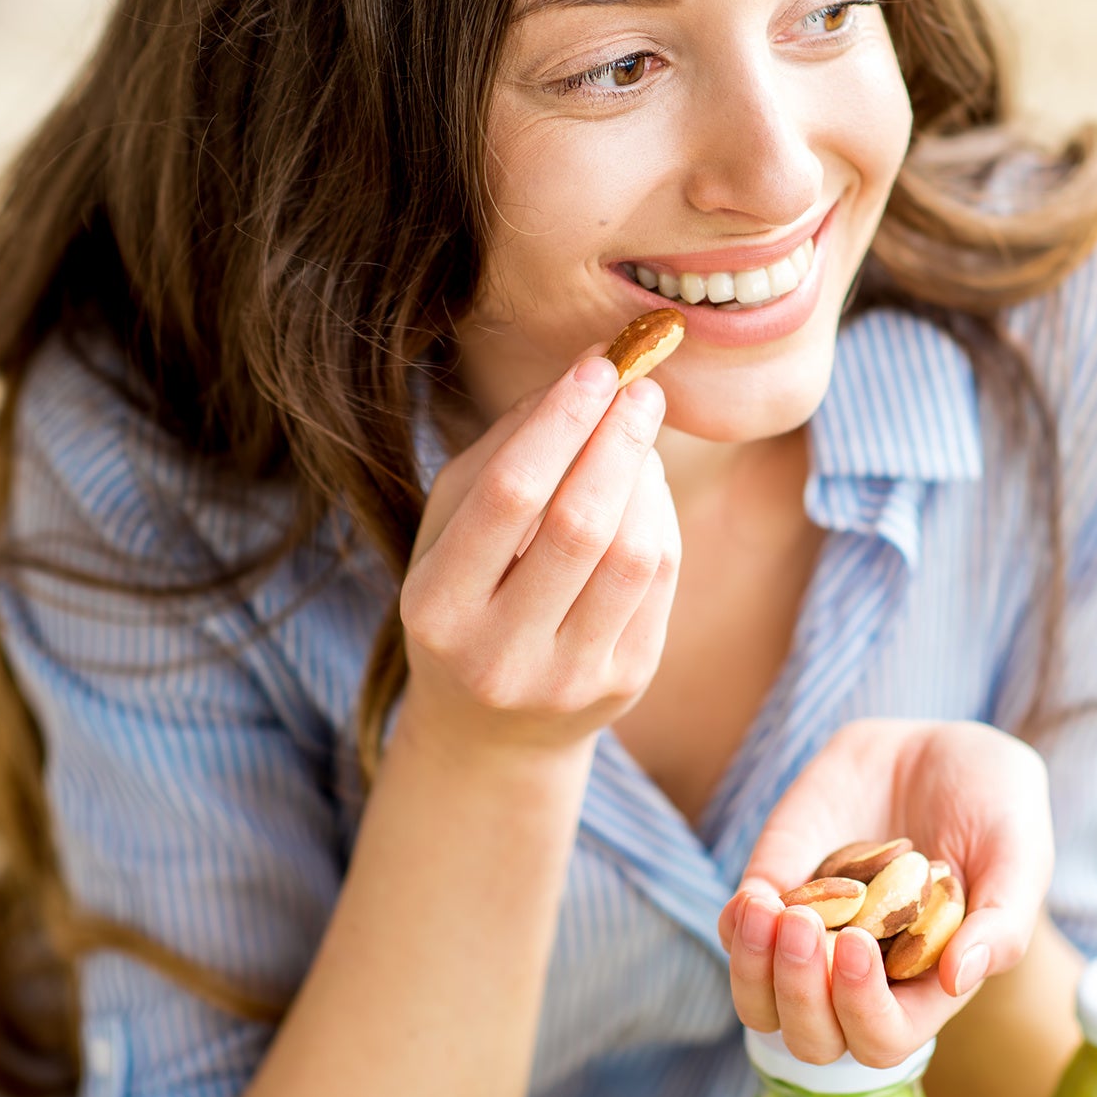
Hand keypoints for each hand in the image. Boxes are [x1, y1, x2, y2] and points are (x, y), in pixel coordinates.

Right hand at [396, 347, 679, 755]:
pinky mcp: (625, 683)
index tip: (598, 366)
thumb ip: (502, 450)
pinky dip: (659, 517)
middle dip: (617, 442)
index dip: (560, 423)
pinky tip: (645, 488)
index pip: (508, 496)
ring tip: (637, 437)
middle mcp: (498, 654)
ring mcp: (567, 678)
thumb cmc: (466, 598)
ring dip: (646, 478)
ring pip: (633, 554)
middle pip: (580, 525)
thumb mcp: (450, 529)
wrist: (491, 730)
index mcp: (436, 607)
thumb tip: (583, 374)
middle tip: (643, 386)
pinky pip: (660, 581)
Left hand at [718, 719, 1052, 1067]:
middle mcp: (863, 976)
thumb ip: (1004, 921)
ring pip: (760, 1002)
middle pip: (813, 1038)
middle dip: (800, 995)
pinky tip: (755, 898)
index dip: (864, 1011)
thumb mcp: (1019, 852)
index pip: (883, 1040)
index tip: (860, 945)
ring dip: (754, 971)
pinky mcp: (778, 890)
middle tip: (807, 929)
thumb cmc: (995, 805)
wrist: (939, 745)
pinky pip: (737, 937)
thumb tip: (958, 978)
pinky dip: (737, 929)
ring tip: (769, 912)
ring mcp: (814, 938)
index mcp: (924, 983)